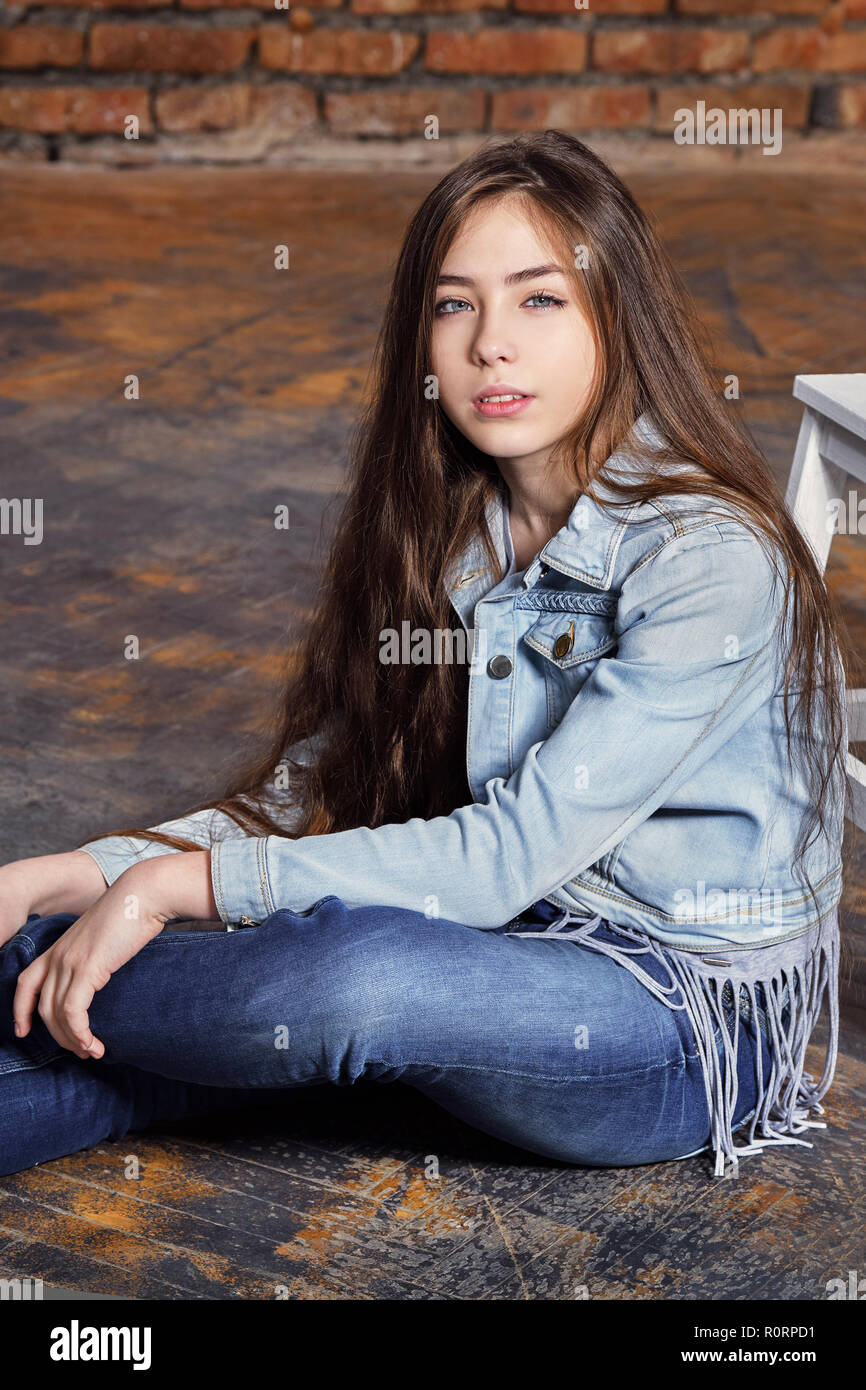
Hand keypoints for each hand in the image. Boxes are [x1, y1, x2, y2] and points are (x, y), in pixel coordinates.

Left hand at [12, 850, 217, 1059]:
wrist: (143, 894)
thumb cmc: (131, 913)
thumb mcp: (103, 937)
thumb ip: (94, 956)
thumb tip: (100, 975)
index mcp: (58, 947)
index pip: (25, 982)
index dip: (19, 1010)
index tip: (23, 1031)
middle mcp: (58, 956)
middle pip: (42, 1007)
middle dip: (58, 1036)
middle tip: (80, 1050)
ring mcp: (69, 961)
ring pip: (56, 1014)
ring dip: (73, 1040)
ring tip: (92, 1051)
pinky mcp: (87, 968)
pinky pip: (73, 1011)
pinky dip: (80, 1033)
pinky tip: (94, 1044)